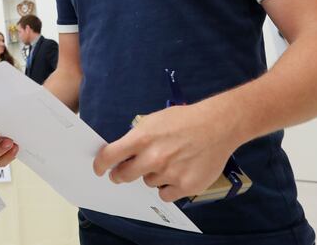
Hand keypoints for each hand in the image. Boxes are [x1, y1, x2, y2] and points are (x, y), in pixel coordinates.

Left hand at [92, 103, 238, 201]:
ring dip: (152, 176)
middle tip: (123, 174)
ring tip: (168, 162)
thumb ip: (136, 138)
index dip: (100, 165)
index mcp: (141, 138)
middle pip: (124, 176)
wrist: (217, 126)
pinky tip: (177, 174)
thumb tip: (121, 153)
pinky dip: (168, 187)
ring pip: (148, 183)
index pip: (110, 156)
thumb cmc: (184, 120)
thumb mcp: (153, 121)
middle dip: (120, 175)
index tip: (99, 170)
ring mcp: (169, 173)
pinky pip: (165, 194)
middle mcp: (153, 158)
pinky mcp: (186, 186)